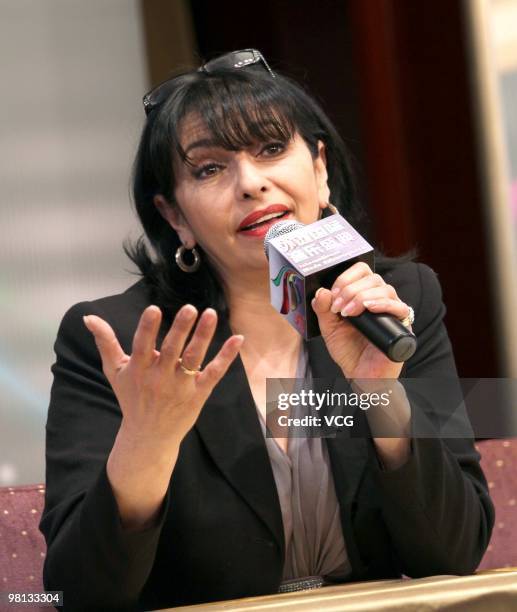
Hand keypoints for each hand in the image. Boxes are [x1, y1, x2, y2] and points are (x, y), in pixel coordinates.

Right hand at [83, 305, 243, 446]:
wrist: (148, 437)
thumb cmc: (131, 398)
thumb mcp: (114, 371)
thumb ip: (105, 342)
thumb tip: (88, 317)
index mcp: (139, 370)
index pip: (142, 345)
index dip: (147, 328)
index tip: (154, 309)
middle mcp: (160, 378)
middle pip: (172, 350)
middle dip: (180, 329)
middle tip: (189, 308)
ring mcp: (181, 387)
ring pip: (193, 358)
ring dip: (203, 336)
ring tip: (210, 313)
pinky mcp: (199, 394)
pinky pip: (214, 373)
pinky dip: (226, 357)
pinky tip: (238, 338)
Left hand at [311, 262, 411, 378]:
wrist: (360, 375)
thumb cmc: (348, 351)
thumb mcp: (329, 328)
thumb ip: (323, 310)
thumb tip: (321, 291)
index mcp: (363, 295)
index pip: (361, 271)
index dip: (346, 277)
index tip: (333, 293)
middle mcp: (380, 299)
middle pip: (372, 278)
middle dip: (350, 289)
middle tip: (338, 307)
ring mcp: (392, 311)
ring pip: (385, 289)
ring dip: (362, 297)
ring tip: (348, 313)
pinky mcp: (402, 325)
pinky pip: (400, 307)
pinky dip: (384, 304)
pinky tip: (369, 308)